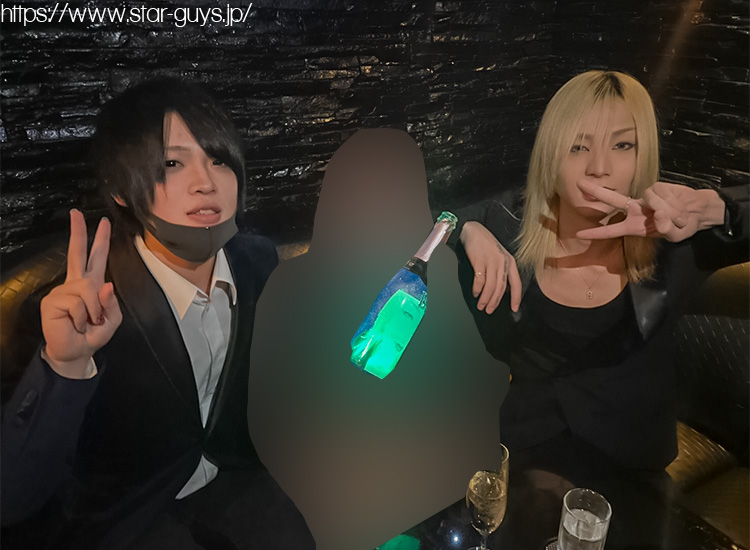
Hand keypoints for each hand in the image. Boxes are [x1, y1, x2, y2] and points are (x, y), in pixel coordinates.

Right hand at [40, 210, 121, 378]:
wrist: (76, 352)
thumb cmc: (93, 334)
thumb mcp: (113, 320)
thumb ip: (112, 303)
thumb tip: (106, 284)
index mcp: (92, 284)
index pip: (95, 257)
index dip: (99, 240)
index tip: (102, 222)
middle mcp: (75, 283)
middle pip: (77, 253)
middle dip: (79, 232)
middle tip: (76, 213)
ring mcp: (62, 290)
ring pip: (87, 289)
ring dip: (93, 309)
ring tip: (87, 321)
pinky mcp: (53, 301)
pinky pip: (77, 303)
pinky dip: (82, 317)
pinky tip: (75, 323)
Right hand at [459, 221, 521, 313]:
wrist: (472, 231)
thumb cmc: (485, 244)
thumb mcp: (500, 256)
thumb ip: (503, 271)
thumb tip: (503, 289)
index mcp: (510, 262)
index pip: (516, 283)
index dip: (516, 298)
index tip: (514, 308)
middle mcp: (502, 263)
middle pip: (501, 288)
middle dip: (495, 302)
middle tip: (489, 310)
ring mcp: (491, 262)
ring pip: (490, 287)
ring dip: (485, 299)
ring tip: (481, 306)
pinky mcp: (479, 262)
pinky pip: (479, 281)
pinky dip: (477, 290)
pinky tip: (475, 293)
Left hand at [575, 180, 725, 242]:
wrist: (698, 212)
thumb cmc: (681, 226)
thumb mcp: (675, 234)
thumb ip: (666, 229)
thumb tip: (660, 219)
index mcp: (634, 226)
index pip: (612, 231)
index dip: (596, 233)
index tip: (578, 234)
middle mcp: (636, 210)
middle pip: (613, 199)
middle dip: (596, 191)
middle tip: (578, 183)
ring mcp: (646, 197)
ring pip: (650, 201)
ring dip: (668, 212)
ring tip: (678, 218)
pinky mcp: (658, 187)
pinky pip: (662, 195)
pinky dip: (673, 204)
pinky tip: (680, 208)